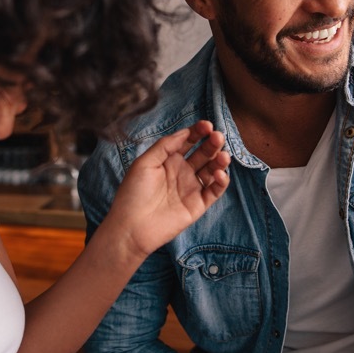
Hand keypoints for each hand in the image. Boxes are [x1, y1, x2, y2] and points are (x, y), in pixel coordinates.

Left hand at [102, 120, 229, 261]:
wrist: (131, 227)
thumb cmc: (132, 194)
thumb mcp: (144, 163)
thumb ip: (165, 146)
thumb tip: (184, 132)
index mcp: (168, 160)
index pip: (188, 142)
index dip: (198, 132)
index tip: (206, 125)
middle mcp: (182, 172)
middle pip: (203, 154)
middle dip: (212, 144)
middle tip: (218, 137)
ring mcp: (191, 188)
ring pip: (211, 170)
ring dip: (219, 161)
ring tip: (222, 155)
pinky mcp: (197, 205)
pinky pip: (214, 191)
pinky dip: (221, 182)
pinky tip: (219, 174)